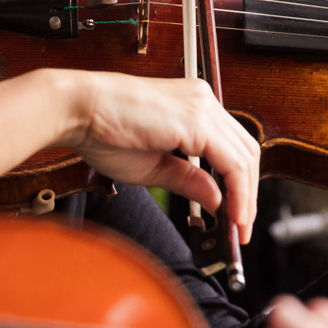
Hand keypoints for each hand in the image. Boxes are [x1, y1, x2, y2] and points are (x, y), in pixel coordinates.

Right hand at [57, 69, 260, 240]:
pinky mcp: (197, 120)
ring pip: (246, 156)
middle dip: (249, 193)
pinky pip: (232, 162)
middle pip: (247, 150)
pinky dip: (238, 190)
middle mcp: (203, 101)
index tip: (235, 215)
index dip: (240, 184)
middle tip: (241, 227)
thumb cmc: (103, 131)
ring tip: (238, 226)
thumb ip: (187, 180)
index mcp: (193, 107)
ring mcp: (203, 107)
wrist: (78, 109)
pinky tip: (231, 213)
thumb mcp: (152, 166)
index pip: (233, 147)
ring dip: (246, 196)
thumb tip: (216, 199)